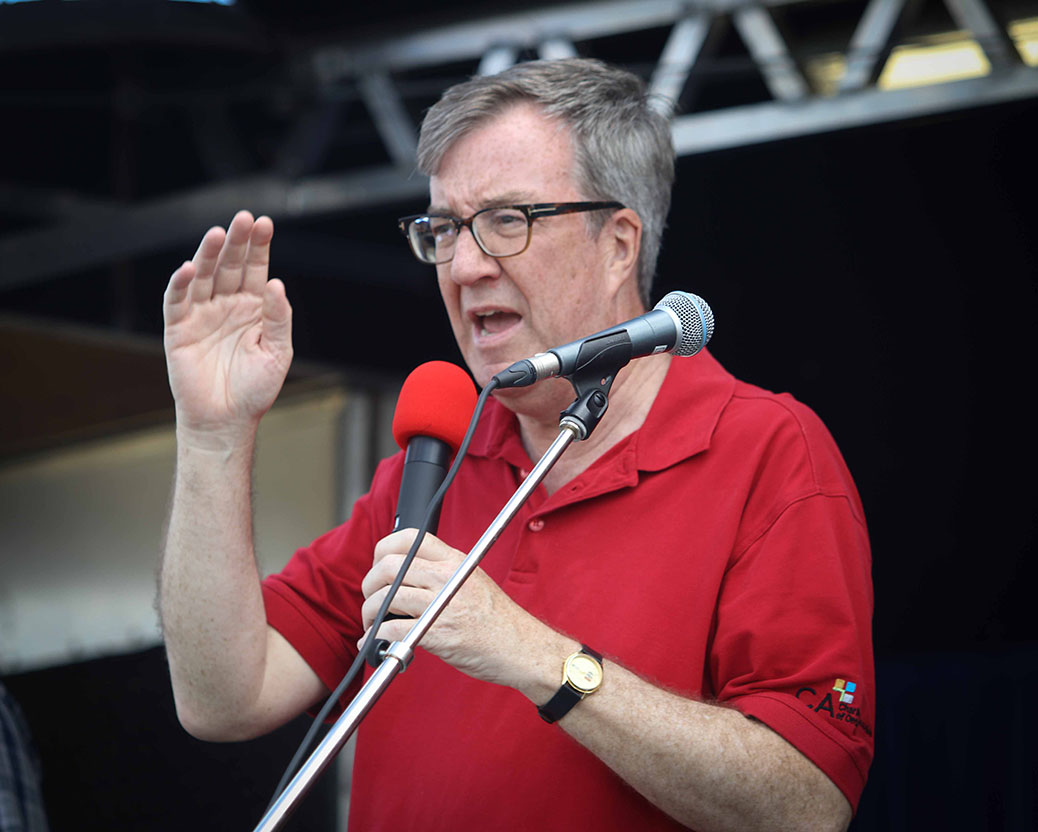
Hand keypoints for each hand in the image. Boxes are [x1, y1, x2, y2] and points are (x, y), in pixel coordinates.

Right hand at [163, 211, 291, 446]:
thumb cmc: (255, 389)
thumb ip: (279, 318)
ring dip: (208, 254)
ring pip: (203, 276)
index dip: (259, 247)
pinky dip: (180, 283)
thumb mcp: (278, 352)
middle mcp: (227, 305)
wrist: (226, 419)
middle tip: (243, 218)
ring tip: (217, 233)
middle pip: (230, 265)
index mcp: (253, 308)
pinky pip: (177, 301)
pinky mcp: (178, 329)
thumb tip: (277, 283)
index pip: (256, 269)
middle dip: (237, 242)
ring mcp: (202, 314)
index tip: (264, 223)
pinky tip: (188, 267)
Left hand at [360, 529, 540, 688]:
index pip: (410, 537)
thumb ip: (444, 573)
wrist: (521, 648)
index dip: (384, 549)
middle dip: (369, 584)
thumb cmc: (497, 620)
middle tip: (372, 598)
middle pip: (388, 566)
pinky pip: (391, 630)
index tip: (379, 566)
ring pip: (384, 597)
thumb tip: (405, 577)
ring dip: (369, 612)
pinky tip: (373, 645)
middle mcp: (446, 577)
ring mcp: (441, 604)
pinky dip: (374, 639)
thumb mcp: (474, 580)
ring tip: (372, 622)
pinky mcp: (436, 633)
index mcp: (455, 561)